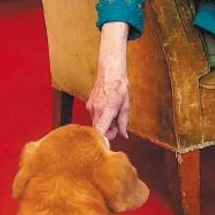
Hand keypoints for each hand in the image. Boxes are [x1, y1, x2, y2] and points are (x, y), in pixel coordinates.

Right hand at [87, 22, 129, 138]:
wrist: (110, 71)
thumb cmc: (119, 86)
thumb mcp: (125, 105)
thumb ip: (123, 122)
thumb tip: (124, 136)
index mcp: (106, 110)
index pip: (100, 132)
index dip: (104, 140)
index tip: (110, 142)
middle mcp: (95, 110)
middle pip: (99, 130)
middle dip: (109, 131)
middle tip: (118, 125)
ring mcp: (90, 107)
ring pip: (97, 124)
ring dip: (106, 124)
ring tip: (114, 114)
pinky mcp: (89, 105)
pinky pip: (95, 117)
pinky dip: (102, 118)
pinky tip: (108, 110)